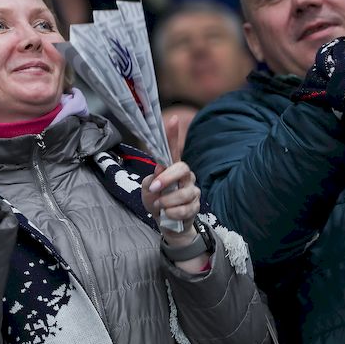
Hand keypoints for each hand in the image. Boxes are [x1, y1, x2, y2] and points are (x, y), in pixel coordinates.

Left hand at [142, 116, 200, 246]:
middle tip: (154, 188)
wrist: (168, 225)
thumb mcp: (148, 190)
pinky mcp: (196, 206)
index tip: (172, 118)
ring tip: (159, 205)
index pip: (174, 148)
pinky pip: (185, 208)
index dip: (173, 134)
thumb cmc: (157, 202)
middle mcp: (185, 176)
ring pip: (184, 192)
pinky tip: (167, 214)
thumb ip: (151, 179)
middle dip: (167, 178)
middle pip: (182, 167)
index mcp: (172, 168)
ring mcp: (192, 190)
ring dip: (167, 200)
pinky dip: (172, 212)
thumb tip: (158, 171)